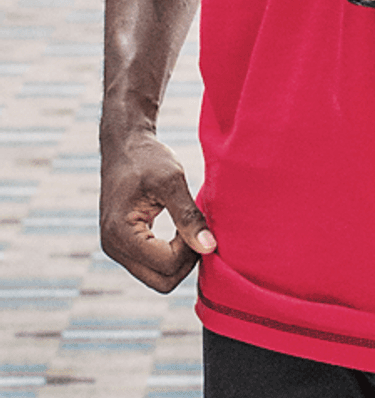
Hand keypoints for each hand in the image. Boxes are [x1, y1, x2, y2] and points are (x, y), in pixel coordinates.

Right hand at [99, 129, 214, 292]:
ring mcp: (117, 250)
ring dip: (179, 259)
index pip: (167, 265)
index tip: (196, 218)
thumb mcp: (172, 181)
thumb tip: (209, 248)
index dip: (190, 248)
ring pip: (158, 278)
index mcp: (121, 233)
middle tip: (196, 228)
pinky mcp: (124, 246)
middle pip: (162, 281)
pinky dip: (171, 255)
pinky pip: (153, 266)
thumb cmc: (147, 158)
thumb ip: (189, 216)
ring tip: (188, 227)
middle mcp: (114, 248)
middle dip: (186, 261)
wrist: (125, 145)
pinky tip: (180, 230)